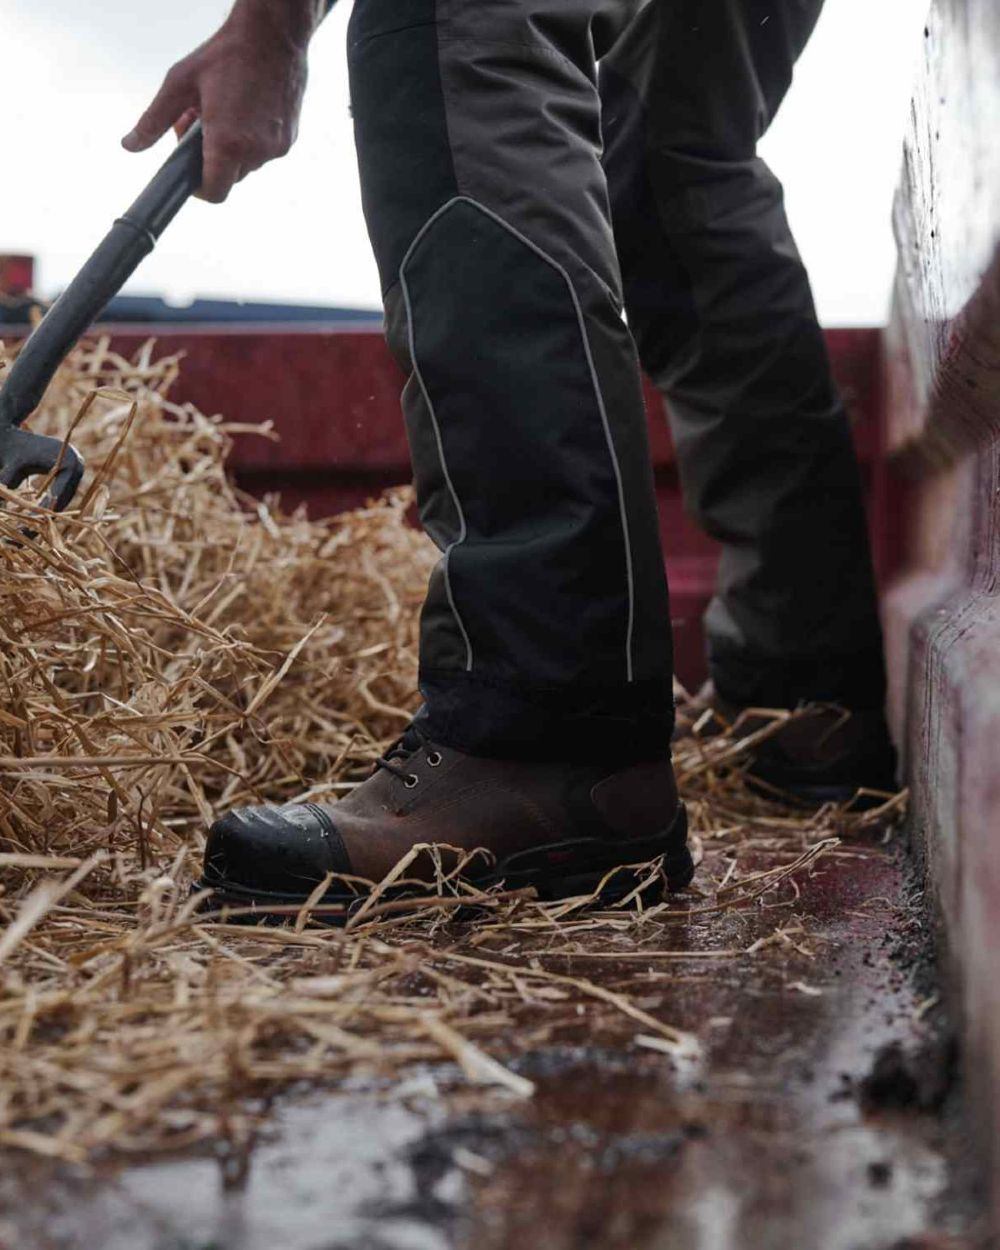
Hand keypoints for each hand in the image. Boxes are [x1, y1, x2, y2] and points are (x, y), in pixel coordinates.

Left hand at [122, 2, 310, 202]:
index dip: (199, 189)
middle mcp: (255, 151)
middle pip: (229, 177)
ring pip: (247, 164)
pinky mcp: (289, 139)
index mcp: (227, 143)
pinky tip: (245, 110)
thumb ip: (153, 121)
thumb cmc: (226, 54)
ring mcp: (276, 147)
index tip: (192, 175)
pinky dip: (252, 139)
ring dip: (232, 148)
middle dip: (212, 158)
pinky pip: (264, 151)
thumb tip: (130, 145)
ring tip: (225, 112)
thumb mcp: (179, 84)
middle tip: (202, 124)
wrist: (274, 36)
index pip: (214, 192)